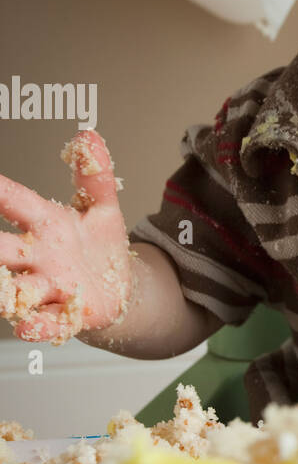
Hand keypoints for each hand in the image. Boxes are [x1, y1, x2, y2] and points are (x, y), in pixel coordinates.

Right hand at [0, 131, 131, 343]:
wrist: (119, 289)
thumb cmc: (99, 246)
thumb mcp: (102, 206)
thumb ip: (95, 174)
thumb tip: (87, 136)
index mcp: (44, 223)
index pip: (11, 201)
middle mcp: (37, 256)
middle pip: (0, 249)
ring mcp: (48, 286)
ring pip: (15, 289)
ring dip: (2, 289)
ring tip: (0, 290)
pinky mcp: (66, 315)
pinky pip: (47, 323)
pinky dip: (38, 327)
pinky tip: (27, 326)